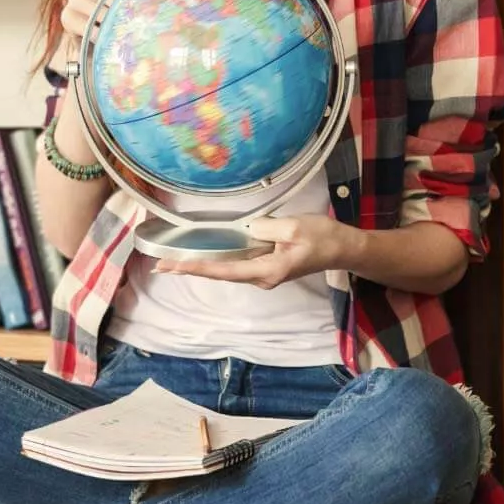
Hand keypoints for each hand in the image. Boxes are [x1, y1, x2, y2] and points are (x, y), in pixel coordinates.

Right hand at [58, 0, 163, 59]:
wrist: (107, 40)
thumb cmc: (124, 10)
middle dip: (117, 1)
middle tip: (132, 11)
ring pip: (89, 3)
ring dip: (106, 16)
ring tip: (120, 25)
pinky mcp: (67, 16)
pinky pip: (77, 20)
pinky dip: (91, 29)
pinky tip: (103, 35)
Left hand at [152, 214, 358, 288]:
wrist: (343, 248)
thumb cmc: (322, 237)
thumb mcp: (293, 227)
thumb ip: (264, 228)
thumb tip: (244, 230)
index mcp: (266, 270)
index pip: (223, 270)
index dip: (195, 267)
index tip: (172, 267)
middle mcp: (261, 276)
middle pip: (220, 272)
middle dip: (190, 268)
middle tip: (159, 266)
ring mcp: (263, 272)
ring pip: (227, 268)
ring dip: (201, 265)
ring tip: (172, 262)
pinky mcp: (267, 264)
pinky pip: (238, 262)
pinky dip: (217, 260)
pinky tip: (201, 256)